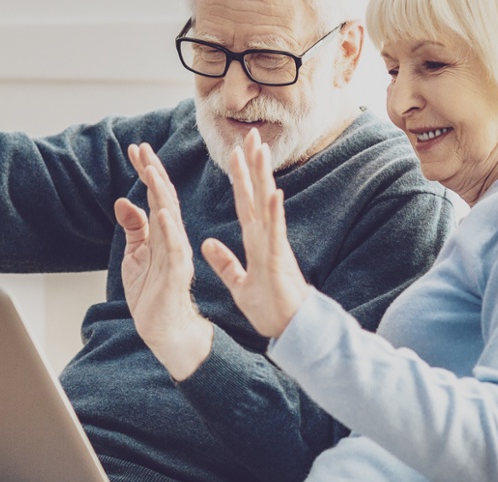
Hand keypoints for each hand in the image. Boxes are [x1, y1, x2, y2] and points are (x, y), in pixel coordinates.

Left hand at [114, 143, 213, 380]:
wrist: (165, 329)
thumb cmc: (152, 294)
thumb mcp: (136, 256)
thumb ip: (133, 229)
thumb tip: (123, 201)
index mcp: (163, 234)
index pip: (156, 195)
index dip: (147, 171)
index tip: (136, 149)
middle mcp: (173, 239)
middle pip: (164, 198)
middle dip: (153, 172)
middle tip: (142, 148)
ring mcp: (176, 254)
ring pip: (170, 217)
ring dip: (161, 193)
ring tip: (151, 170)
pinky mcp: (176, 273)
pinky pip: (173, 247)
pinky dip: (167, 228)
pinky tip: (161, 211)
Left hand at [201, 129, 308, 337]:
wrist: (290, 329)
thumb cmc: (270, 308)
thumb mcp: (239, 283)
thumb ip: (225, 262)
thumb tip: (207, 244)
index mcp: (255, 241)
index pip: (244, 202)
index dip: (240, 177)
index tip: (235, 153)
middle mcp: (265, 237)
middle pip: (256, 194)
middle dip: (253, 165)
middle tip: (250, 135)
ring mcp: (274, 245)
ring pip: (267, 205)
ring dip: (264, 177)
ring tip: (261, 151)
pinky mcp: (279, 260)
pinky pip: (275, 233)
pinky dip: (274, 213)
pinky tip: (273, 193)